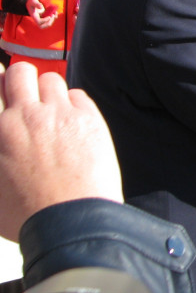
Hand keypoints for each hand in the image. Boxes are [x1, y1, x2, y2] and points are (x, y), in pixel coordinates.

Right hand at [0, 62, 121, 240]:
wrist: (70, 220)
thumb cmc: (27, 213)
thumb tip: (4, 142)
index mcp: (0, 131)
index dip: (2, 93)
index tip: (7, 102)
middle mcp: (26, 116)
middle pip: (21, 72)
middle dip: (21, 80)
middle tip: (26, 99)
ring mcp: (59, 115)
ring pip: (52, 81)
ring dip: (49, 93)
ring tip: (52, 114)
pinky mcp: (89, 119)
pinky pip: (78, 95)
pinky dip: (74, 104)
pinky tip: (73, 123)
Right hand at [27, 0, 56, 28]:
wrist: (32, 2)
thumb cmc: (32, 2)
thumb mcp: (33, 1)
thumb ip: (37, 4)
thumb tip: (41, 7)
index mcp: (34, 16)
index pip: (39, 22)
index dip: (45, 20)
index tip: (49, 16)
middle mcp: (38, 19)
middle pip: (42, 26)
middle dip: (49, 22)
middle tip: (52, 16)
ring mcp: (41, 18)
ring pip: (47, 24)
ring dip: (52, 20)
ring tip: (54, 14)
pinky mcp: (45, 16)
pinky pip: (50, 20)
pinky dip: (54, 17)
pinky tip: (55, 12)